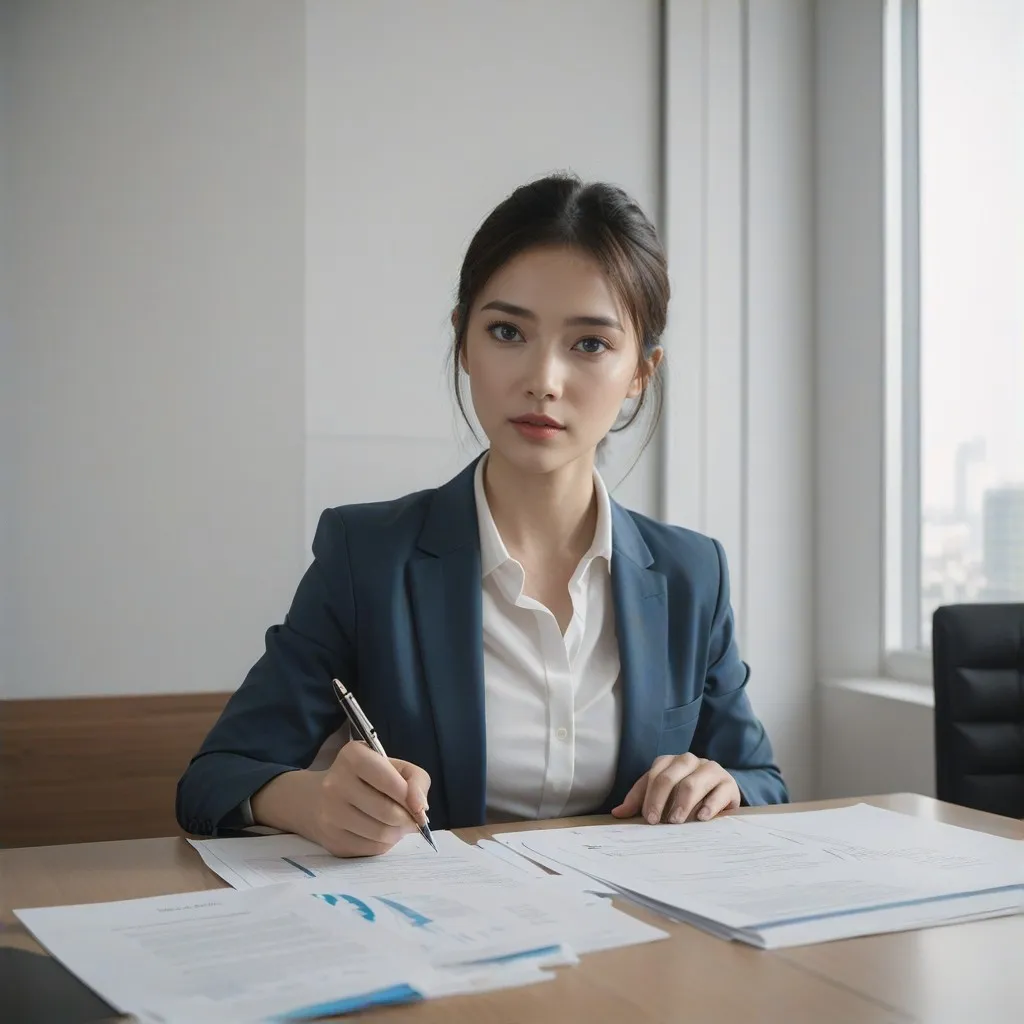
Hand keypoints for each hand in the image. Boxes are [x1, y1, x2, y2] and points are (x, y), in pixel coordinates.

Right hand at [312, 741, 430, 856]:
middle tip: (412, 818)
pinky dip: (385, 844)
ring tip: (399, 825)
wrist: (316, 798)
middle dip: (408, 819)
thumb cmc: (365, 778)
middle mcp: (335, 783)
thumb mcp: (392, 766)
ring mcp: (330, 814)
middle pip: (387, 811)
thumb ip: (416, 779)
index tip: (418, 805)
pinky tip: (383, 833)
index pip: (390, 781)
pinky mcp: (331, 840)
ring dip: (398, 833)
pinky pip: (370, 849)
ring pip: (380, 834)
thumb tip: (421, 808)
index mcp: (352, 757)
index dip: (411, 797)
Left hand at [610, 753, 739, 823]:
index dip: (647, 796)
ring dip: (682, 803)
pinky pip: (719, 792)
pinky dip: (709, 805)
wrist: (722, 794)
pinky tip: (702, 818)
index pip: (654, 774)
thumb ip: (641, 802)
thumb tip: (617, 813)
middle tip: (656, 821)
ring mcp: (710, 770)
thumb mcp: (663, 798)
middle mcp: (689, 761)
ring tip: (676, 821)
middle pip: (670, 776)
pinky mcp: (728, 784)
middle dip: (660, 799)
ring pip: (693, 782)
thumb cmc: (687, 797)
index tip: (647, 818)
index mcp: (670, 762)